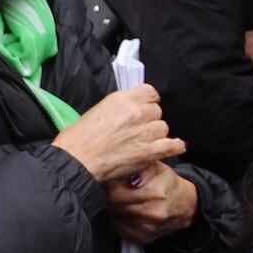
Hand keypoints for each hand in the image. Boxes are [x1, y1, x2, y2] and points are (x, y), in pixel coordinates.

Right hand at [51, 86, 184, 186]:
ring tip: (142, 143)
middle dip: (150, 120)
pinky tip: (177, 146)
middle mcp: (136, 112)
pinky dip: (175, 146)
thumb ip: (120, 107)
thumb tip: (132, 109)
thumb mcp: (98, 110)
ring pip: (163, 128)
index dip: (149, 101)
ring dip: (156, 135)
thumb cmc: (79, 139)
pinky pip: (172, 145)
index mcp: (122, 99)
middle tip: (138, 130)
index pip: (150, 92)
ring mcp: (144, 132)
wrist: (76, 160)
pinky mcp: (149, 151)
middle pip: (157, 112)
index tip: (146, 108)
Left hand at [106, 163, 199, 244]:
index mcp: (155, 192)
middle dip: (113, 197)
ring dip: (117, 208)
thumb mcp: (156, 166)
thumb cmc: (167, 183)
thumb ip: (139, 166)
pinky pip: (120, 228)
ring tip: (127, 200)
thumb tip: (121, 172)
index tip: (114, 182)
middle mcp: (152, 213)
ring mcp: (148, 228)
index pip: (115, 193)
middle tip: (119, 190)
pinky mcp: (144, 238)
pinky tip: (131, 212)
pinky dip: (122, 220)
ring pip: (115, 217)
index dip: (111, 185)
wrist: (185, 204)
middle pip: (113, 206)